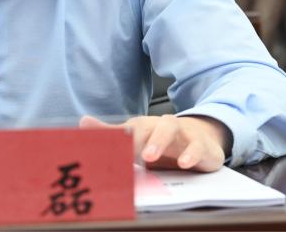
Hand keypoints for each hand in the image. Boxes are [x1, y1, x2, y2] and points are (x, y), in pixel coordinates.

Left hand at [79, 114, 230, 171]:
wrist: (201, 138)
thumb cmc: (164, 141)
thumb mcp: (139, 139)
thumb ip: (113, 134)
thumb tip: (83, 122)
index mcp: (144, 127)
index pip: (127, 130)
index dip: (115, 139)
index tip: (102, 149)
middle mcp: (159, 126)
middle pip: (146, 126)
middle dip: (134, 139)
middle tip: (125, 154)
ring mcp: (181, 133)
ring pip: (169, 128)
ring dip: (158, 141)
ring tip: (150, 157)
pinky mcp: (200, 144)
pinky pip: (197, 146)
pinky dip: (191, 153)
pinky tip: (184, 163)